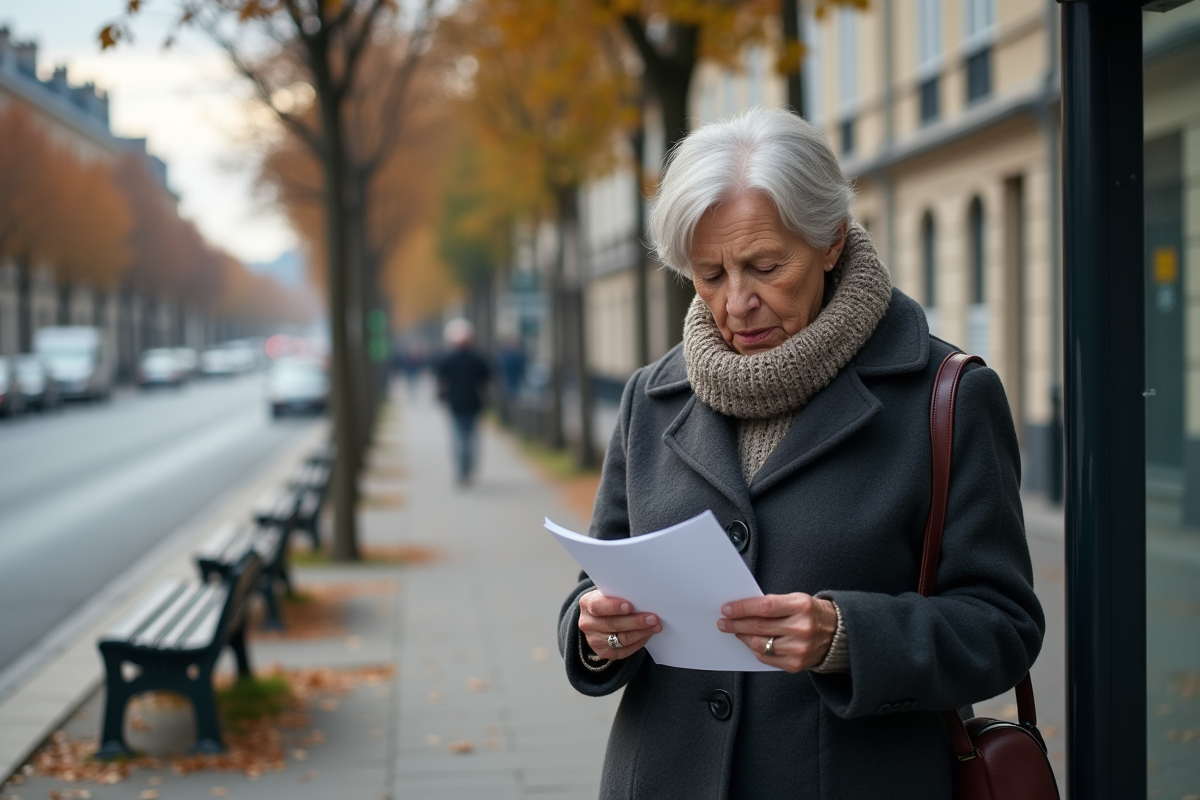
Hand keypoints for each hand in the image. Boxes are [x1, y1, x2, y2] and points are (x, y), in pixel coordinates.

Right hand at [578, 590, 661, 660]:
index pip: (598, 606)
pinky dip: (638, 643)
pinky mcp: (604, 652)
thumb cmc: (608, 602)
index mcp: (587, 604)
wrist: (597, 619)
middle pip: (613, 624)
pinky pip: (624, 650)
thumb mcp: (608, 594)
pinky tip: (647, 635)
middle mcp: (588, 624)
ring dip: (641, 633)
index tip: (630, 606)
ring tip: (655, 626)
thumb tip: (642, 597)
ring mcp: (594, 640)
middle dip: (635, 622)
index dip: (613, 607)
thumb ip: (619, 595)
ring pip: (621, 639)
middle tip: (653, 618)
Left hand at [718, 593, 837, 672]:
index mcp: (801, 606)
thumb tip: (742, 609)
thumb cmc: (811, 613)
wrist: (836, 634)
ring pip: (760, 644)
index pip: (764, 607)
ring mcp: (799, 649)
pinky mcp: (796, 664)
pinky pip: (767, 658)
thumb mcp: (796, 599)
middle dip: (736, 624)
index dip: (742, 608)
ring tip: (734, 631)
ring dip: (742, 637)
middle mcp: (801, 628)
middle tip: (723, 622)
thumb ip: (772, 604)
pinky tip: (749, 642)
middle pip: (759, 627)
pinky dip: (754, 649)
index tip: (727, 609)